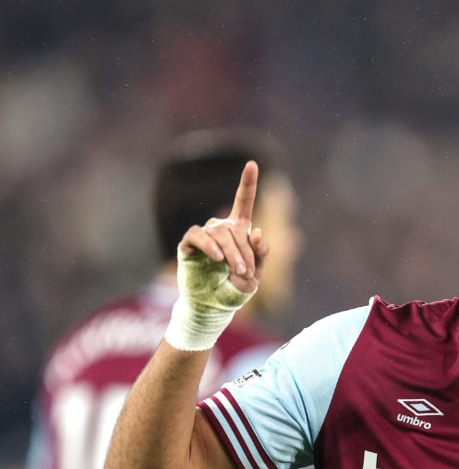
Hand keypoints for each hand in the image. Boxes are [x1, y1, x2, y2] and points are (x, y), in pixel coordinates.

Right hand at [178, 161, 268, 296]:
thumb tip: (255, 230)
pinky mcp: (188, 245)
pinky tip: (217, 258)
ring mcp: (204, 235)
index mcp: (239, 230)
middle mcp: (221, 228)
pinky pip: (197, 236)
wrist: (212, 305)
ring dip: (231, 253)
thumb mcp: (255, 274)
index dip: (247, 183)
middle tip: (246, 272)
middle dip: (243, 251)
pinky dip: (209, 246)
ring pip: (219, 234)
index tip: (252, 163)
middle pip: (234, 229)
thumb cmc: (235, 288)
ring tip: (236, 271)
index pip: (243, 202)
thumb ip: (260, 254)